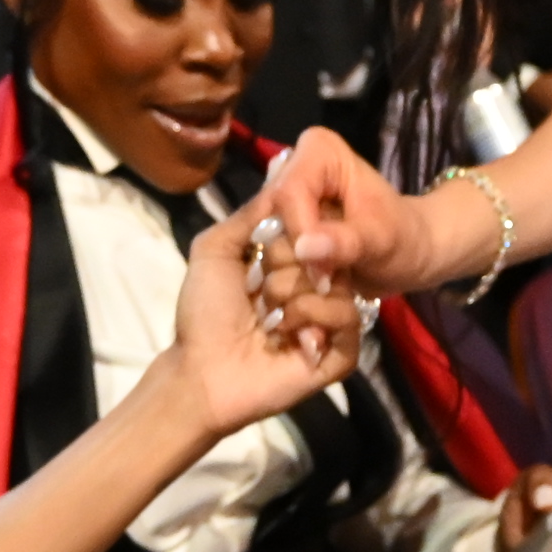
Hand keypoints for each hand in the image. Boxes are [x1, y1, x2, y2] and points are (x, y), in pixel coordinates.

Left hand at [165, 205, 359, 437]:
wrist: (202, 371)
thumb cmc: (205, 311)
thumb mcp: (215, 249)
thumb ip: (249, 214)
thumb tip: (282, 181)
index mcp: (292, 263)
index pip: (314, 227)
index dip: (291, 235)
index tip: (262, 253)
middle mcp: (315, 288)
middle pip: (329, 255)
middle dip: (289, 270)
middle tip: (260, 295)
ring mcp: (330, 322)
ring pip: (341, 287)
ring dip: (298, 298)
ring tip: (271, 320)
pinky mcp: (340, 355)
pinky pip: (349, 322)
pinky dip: (316, 321)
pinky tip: (290, 338)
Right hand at [248, 126, 442, 320]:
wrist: (407, 254)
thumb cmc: (402, 238)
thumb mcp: (383, 240)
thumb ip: (345, 242)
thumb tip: (304, 249)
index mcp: (317, 151)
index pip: (288, 194)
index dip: (301, 237)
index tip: (325, 277)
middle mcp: (288, 168)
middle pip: (266, 221)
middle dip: (296, 260)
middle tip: (328, 283)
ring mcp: (277, 201)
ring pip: (259, 245)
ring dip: (291, 276)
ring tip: (325, 285)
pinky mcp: (273, 229)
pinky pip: (261, 259)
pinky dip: (286, 281)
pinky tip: (311, 289)